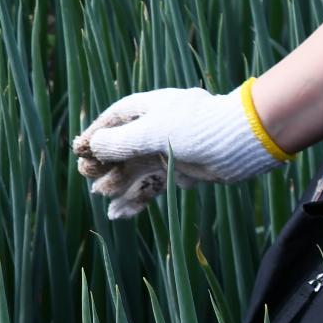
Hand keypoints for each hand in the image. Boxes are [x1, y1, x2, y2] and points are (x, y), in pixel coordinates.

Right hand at [71, 85, 282, 218]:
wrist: (243, 143)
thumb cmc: (197, 128)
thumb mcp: (152, 133)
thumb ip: (120, 142)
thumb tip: (93, 147)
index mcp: (148, 109)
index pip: (113, 121)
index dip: (95, 136)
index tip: (79, 151)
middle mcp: (156, 128)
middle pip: (122, 148)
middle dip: (105, 163)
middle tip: (88, 178)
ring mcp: (169, 150)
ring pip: (136, 169)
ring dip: (119, 183)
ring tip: (102, 196)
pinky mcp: (182, 170)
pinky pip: (153, 186)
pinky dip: (138, 198)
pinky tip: (121, 213)